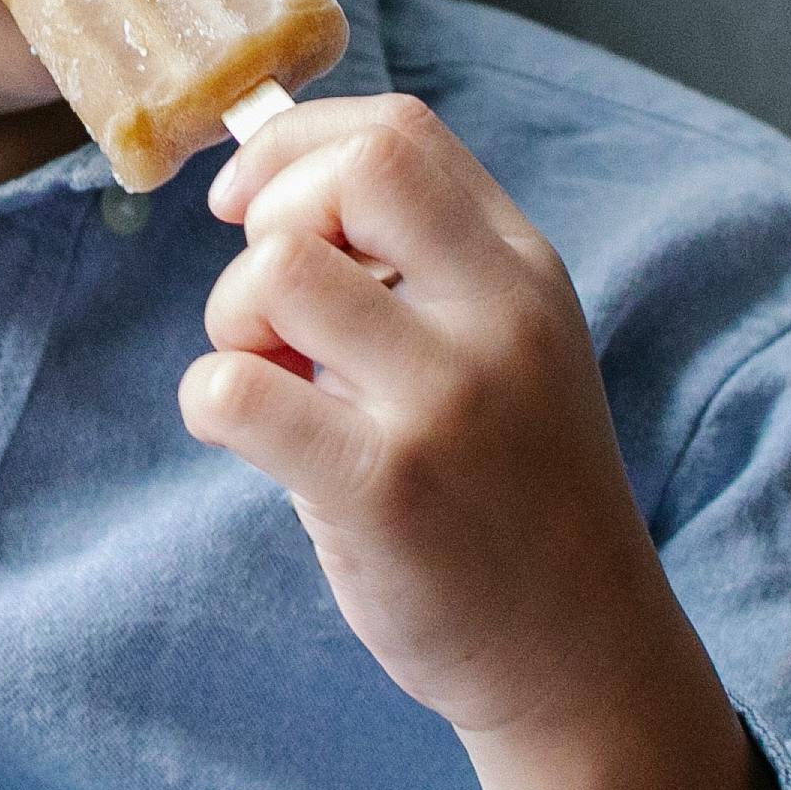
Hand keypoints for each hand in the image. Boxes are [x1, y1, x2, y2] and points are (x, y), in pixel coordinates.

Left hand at [184, 95, 769, 789]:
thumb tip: (265, 176)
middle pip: (352, 174)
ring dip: (233, 318)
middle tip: (272, 311)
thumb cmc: (509, 489)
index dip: (294, 145)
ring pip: (277, 273)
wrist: (581, 656)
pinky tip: (250, 435)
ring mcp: (443, 405)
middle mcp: (497, 322)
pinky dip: (209, 401)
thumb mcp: (507, 347)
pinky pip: (232, 390)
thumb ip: (418, 263)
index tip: (248, 202)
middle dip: (269, 221)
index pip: (399, 133)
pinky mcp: (383, 491)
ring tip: (272, 379)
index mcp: (523, 273)